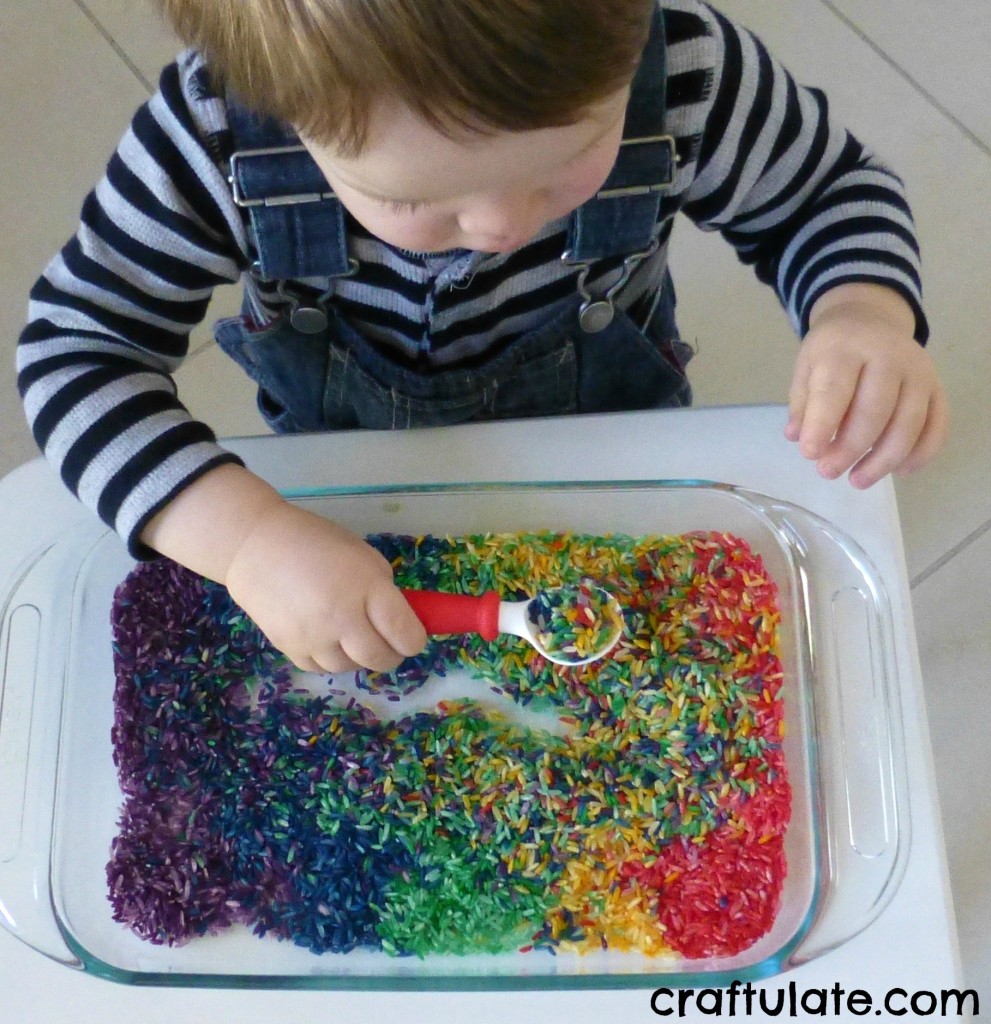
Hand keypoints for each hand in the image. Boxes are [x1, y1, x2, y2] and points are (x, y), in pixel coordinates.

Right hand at [223, 501, 426, 672]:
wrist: (254, 546)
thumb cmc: (317, 543)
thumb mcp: (364, 557)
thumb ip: (384, 591)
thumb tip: (399, 623)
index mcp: (367, 588)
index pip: (405, 634)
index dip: (414, 641)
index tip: (412, 637)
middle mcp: (341, 618)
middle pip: (380, 659)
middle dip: (390, 654)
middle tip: (387, 641)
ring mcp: (313, 638)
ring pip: (350, 668)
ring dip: (358, 656)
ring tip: (351, 633)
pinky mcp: (288, 649)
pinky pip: (321, 668)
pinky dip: (330, 658)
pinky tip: (327, 637)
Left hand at [785, 283, 947, 487]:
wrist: (871, 319)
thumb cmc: (833, 351)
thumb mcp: (807, 367)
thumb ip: (803, 403)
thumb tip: (797, 437)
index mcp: (847, 348)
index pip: (835, 389)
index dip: (822, 424)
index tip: (809, 454)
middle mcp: (889, 356)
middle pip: (875, 410)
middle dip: (851, 448)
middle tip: (827, 472)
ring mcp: (919, 371)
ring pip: (909, 423)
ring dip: (884, 460)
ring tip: (857, 481)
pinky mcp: (938, 387)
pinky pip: (938, 425)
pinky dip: (921, 453)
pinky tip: (899, 471)